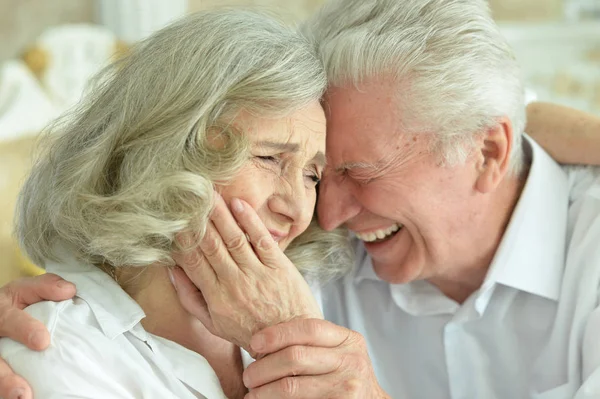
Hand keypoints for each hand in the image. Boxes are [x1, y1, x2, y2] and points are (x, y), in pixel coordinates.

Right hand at [0, 273, 75, 398]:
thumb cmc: (17, 304)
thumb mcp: (27, 290)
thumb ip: (46, 287)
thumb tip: (69, 290)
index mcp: (0, 313)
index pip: (8, 320)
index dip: (24, 330)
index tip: (42, 342)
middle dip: (5, 377)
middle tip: (23, 392)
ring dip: (5, 389)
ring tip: (22, 398)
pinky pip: (1, 383)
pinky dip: (8, 392)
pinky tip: (23, 398)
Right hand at [170, 195, 321, 355]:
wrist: (291, 343)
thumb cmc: (249, 331)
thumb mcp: (213, 324)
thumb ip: (190, 297)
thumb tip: (172, 269)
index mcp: (216, 297)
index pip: (192, 261)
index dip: (181, 238)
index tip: (173, 218)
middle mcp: (234, 284)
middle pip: (211, 245)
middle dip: (198, 219)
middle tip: (188, 196)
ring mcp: (258, 274)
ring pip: (234, 238)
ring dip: (220, 214)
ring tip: (209, 193)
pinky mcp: (279, 267)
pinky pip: (261, 240)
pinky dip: (250, 221)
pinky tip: (238, 204)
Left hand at [242, 319, 389, 398]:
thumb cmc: (346, 375)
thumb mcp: (338, 351)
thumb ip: (313, 342)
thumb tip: (264, 340)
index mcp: (349, 340)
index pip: (308, 328)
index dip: (277, 334)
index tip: (254, 343)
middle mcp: (351, 362)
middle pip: (295, 357)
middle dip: (263, 367)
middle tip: (249, 376)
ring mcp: (346, 388)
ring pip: (291, 386)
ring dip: (263, 391)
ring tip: (252, 393)